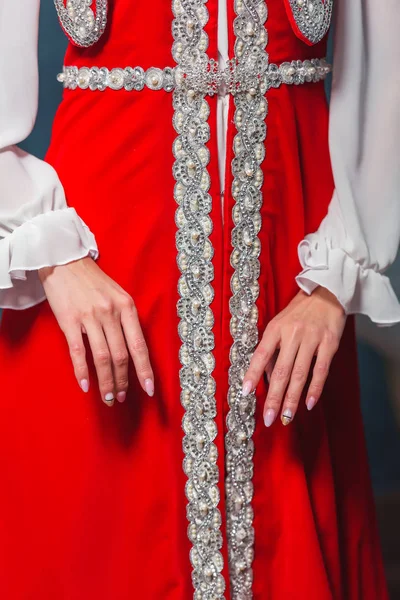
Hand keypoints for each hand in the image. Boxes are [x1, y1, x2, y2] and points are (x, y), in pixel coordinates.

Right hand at [38, 257, 153, 405]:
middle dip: (123, 381)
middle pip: (121, 356)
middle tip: (122, 398)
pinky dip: (82, 372)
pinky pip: (78, 351)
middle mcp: (111, 313)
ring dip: (106, 382)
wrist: (64, 261)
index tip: (149, 389)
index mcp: (127, 307)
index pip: (139, 345)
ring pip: (102, 358)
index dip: (145, 370)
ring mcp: (90, 317)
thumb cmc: (93, 281)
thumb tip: (133, 350)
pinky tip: (86, 386)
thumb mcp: (118, 295)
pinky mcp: (69, 320)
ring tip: (109, 397)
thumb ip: (126, 319)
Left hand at [242, 286, 345, 426]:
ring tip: (286, 417)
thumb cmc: (299, 312)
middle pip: (281, 370)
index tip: (245, 392)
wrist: (327, 293)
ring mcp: (312, 339)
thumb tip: (265, 378)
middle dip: (274, 397)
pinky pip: (321, 370)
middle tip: (269, 418)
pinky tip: (308, 404)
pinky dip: (315, 389)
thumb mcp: (279, 325)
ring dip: (292, 398)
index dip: (253, 374)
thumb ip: (272, 350)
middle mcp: (292, 334)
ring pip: (300, 374)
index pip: (260, 354)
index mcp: (275, 328)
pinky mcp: (330, 344)